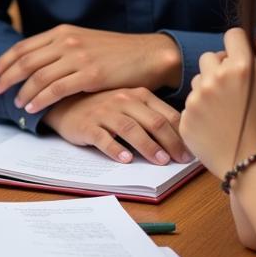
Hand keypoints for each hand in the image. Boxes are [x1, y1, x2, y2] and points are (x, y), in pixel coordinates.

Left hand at [0, 27, 182, 113]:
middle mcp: (66, 41)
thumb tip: (36, 63)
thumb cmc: (116, 52)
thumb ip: (60, 49)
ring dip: (22, 91)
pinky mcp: (90, 75)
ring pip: (38, 76)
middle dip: (5, 76)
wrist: (148, 55)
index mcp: (62, 32)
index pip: (24, 47)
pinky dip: (40, 99)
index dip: (4, 60)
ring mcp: (77, 57)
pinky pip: (56, 89)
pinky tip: (32, 107)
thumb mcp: (84, 42)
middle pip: (25, 61)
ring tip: (14, 104)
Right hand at [40, 86, 190, 164]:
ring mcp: (104, 112)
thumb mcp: (129, 105)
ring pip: (131, 129)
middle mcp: (123, 101)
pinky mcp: (87, 125)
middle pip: (153, 122)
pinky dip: (115, 149)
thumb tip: (179, 140)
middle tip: (180, 161)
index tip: (191, 152)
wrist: (64, 104)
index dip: (182, 135)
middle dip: (171, 143)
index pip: (167, 115)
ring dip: (148, 146)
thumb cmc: (103, 107)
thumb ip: (151, 115)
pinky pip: (103, 137)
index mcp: (138, 95)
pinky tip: (125, 159)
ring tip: (160, 161)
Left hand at [182, 26, 255, 176]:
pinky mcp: (184, 115)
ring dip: (207, 88)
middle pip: (210, 56)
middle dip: (220, 68)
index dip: (238, 46)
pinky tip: (214, 124)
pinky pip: (189, 102)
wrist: (254, 166)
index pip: (232, 36)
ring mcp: (197, 97)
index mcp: (242, 68)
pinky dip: (199, 110)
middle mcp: (215, 78)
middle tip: (234, 91)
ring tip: (225, 110)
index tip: (241, 59)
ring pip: (197, 79)